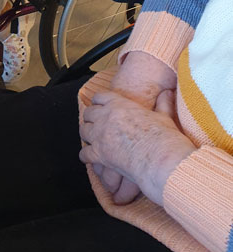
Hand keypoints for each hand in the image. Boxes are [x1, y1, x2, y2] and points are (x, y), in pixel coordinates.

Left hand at [80, 89, 193, 205]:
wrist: (162, 159)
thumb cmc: (164, 138)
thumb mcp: (164, 116)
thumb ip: (163, 103)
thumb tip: (168, 92)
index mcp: (119, 104)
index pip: (100, 97)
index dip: (99, 102)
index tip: (99, 106)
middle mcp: (105, 117)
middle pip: (89, 113)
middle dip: (91, 118)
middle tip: (94, 124)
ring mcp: (100, 135)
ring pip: (83, 131)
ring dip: (87, 135)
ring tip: (91, 139)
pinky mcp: (99, 153)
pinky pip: (84, 153)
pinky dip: (85, 156)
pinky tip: (88, 158)